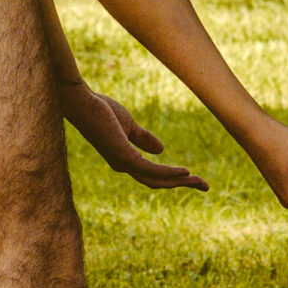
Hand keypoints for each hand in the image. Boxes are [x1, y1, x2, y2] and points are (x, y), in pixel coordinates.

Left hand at [61, 83, 206, 191]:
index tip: (193, 177)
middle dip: (182, 185)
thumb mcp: (128, 125)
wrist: (82, 102)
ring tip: (200, 182)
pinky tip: (185, 172)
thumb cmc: (100, 110)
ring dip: (180, 182)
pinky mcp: (123, 155)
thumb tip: (161, 151)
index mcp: (124, 160)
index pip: (153, 175)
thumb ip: (143, 139)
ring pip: (157, 179)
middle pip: (158, 182)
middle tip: (205, 186)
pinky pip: (151, 169)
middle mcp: (123, 165)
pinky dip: (169, 172)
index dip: (174, 178)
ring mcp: (123, 162)